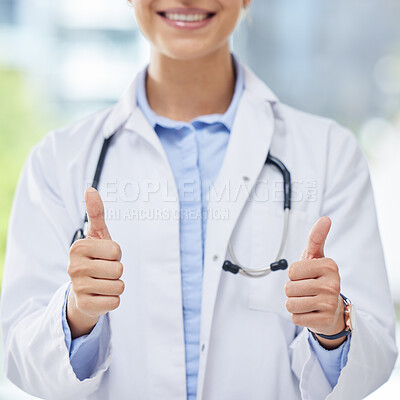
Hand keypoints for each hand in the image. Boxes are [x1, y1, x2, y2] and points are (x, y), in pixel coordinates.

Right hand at [67, 187, 124, 338]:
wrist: (84, 290)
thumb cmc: (95, 257)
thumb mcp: (97, 235)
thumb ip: (96, 213)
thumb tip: (90, 188)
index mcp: (77, 248)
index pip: (116, 251)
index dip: (116, 254)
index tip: (105, 256)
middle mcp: (73, 268)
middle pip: (118, 269)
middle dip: (117, 270)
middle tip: (104, 271)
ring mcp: (77, 288)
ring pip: (119, 286)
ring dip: (116, 285)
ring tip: (103, 283)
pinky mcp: (85, 306)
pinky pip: (115, 302)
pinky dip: (113, 300)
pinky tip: (101, 296)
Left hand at [285, 216, 344, 348]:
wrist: (332, 308)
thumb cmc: (319, 278)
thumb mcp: (316, 257)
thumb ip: (316, 238)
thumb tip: (325, 219)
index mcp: (329, 266)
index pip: (291, 271)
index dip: (294, 275)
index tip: (307, 276)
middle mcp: (332, 284)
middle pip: (289, 288)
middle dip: (293, 290)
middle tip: (307, 290)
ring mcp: (329, 304)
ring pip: (290, 304)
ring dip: (294, 303)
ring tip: (308, 301)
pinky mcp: (324, 321)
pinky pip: (295, 318)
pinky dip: (299, 316)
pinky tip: (311, 312)